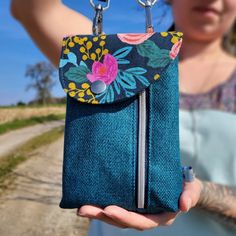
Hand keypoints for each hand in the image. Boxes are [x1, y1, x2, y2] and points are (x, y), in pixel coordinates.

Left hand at [77, 178, 202, 230]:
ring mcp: (137, 209)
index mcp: (160, 216)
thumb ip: (190, 196)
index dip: (125, 217)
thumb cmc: (186, 187)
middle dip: (103, 216)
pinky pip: (116, 205)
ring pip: (115, 216)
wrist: (181, 183)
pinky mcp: (131, 201)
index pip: (141, 221)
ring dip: (98, 212)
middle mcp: (146, 216)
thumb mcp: (192, 190)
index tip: (109, 209)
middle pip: (123, 220)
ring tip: (81, 208)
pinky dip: (102, 205)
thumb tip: (183, 206)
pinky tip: (88, 199)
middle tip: (84, 209)